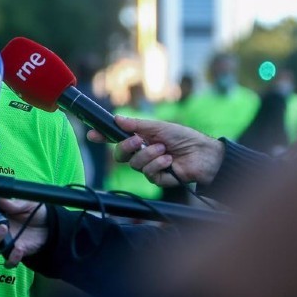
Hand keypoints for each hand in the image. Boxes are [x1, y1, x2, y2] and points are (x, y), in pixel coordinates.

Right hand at [0, 194, 47, 267]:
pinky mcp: (12, 253)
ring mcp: (1, 241)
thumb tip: (0, 198)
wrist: (50, 227)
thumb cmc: (34, 211)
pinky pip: (6, 260)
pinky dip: (11, 257)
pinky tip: (19, 249)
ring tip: (5, 229)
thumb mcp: (26, 202)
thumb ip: (13, 202)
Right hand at [86, 116, 224, 185]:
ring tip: (164, 150)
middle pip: (120, 155)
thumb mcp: (158, 127)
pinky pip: (147, 173)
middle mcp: (142, 152)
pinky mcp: (157, 178)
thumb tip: (117, 119)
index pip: (117, 138)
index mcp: (140, 138)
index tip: (92, 134)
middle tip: (137, 140)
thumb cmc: (184, 138)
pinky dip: (157, 164)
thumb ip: (137, 125)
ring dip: (148, 155)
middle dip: (126, 147)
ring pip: (134, 164)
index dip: (103, 136)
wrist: (204, 154)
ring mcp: (149, 166)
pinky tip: (169, 160)